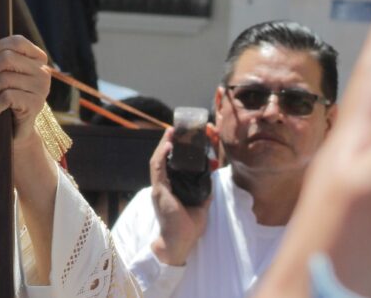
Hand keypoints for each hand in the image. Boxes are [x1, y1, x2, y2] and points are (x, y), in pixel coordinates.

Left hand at [0, 35, 50, 142]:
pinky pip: (9, 98)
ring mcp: (41, 87)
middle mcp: (42, 70)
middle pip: (8, 59)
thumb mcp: (2, 78)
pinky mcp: (36, 104)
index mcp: (35, 57)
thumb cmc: (6, 100)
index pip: (17, 42)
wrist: (18, 131)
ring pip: (5, 79)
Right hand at [149, 127, 209, 265]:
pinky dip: (162, 156)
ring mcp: (160, 187)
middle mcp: (163, 184)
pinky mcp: (160, 191)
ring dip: (163, 145)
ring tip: (170, 132)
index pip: (171, 163)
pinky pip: (158, 169)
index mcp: (171, 187)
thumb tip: (213, 178)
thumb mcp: (201, 204)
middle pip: (163, 158)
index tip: (181, 138)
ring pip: (158, 160)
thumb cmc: (188, 227)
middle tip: (175, 128)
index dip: (174, 150)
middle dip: (168, 142)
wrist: (179, 242)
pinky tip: (168, 146)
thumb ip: (204, 191)